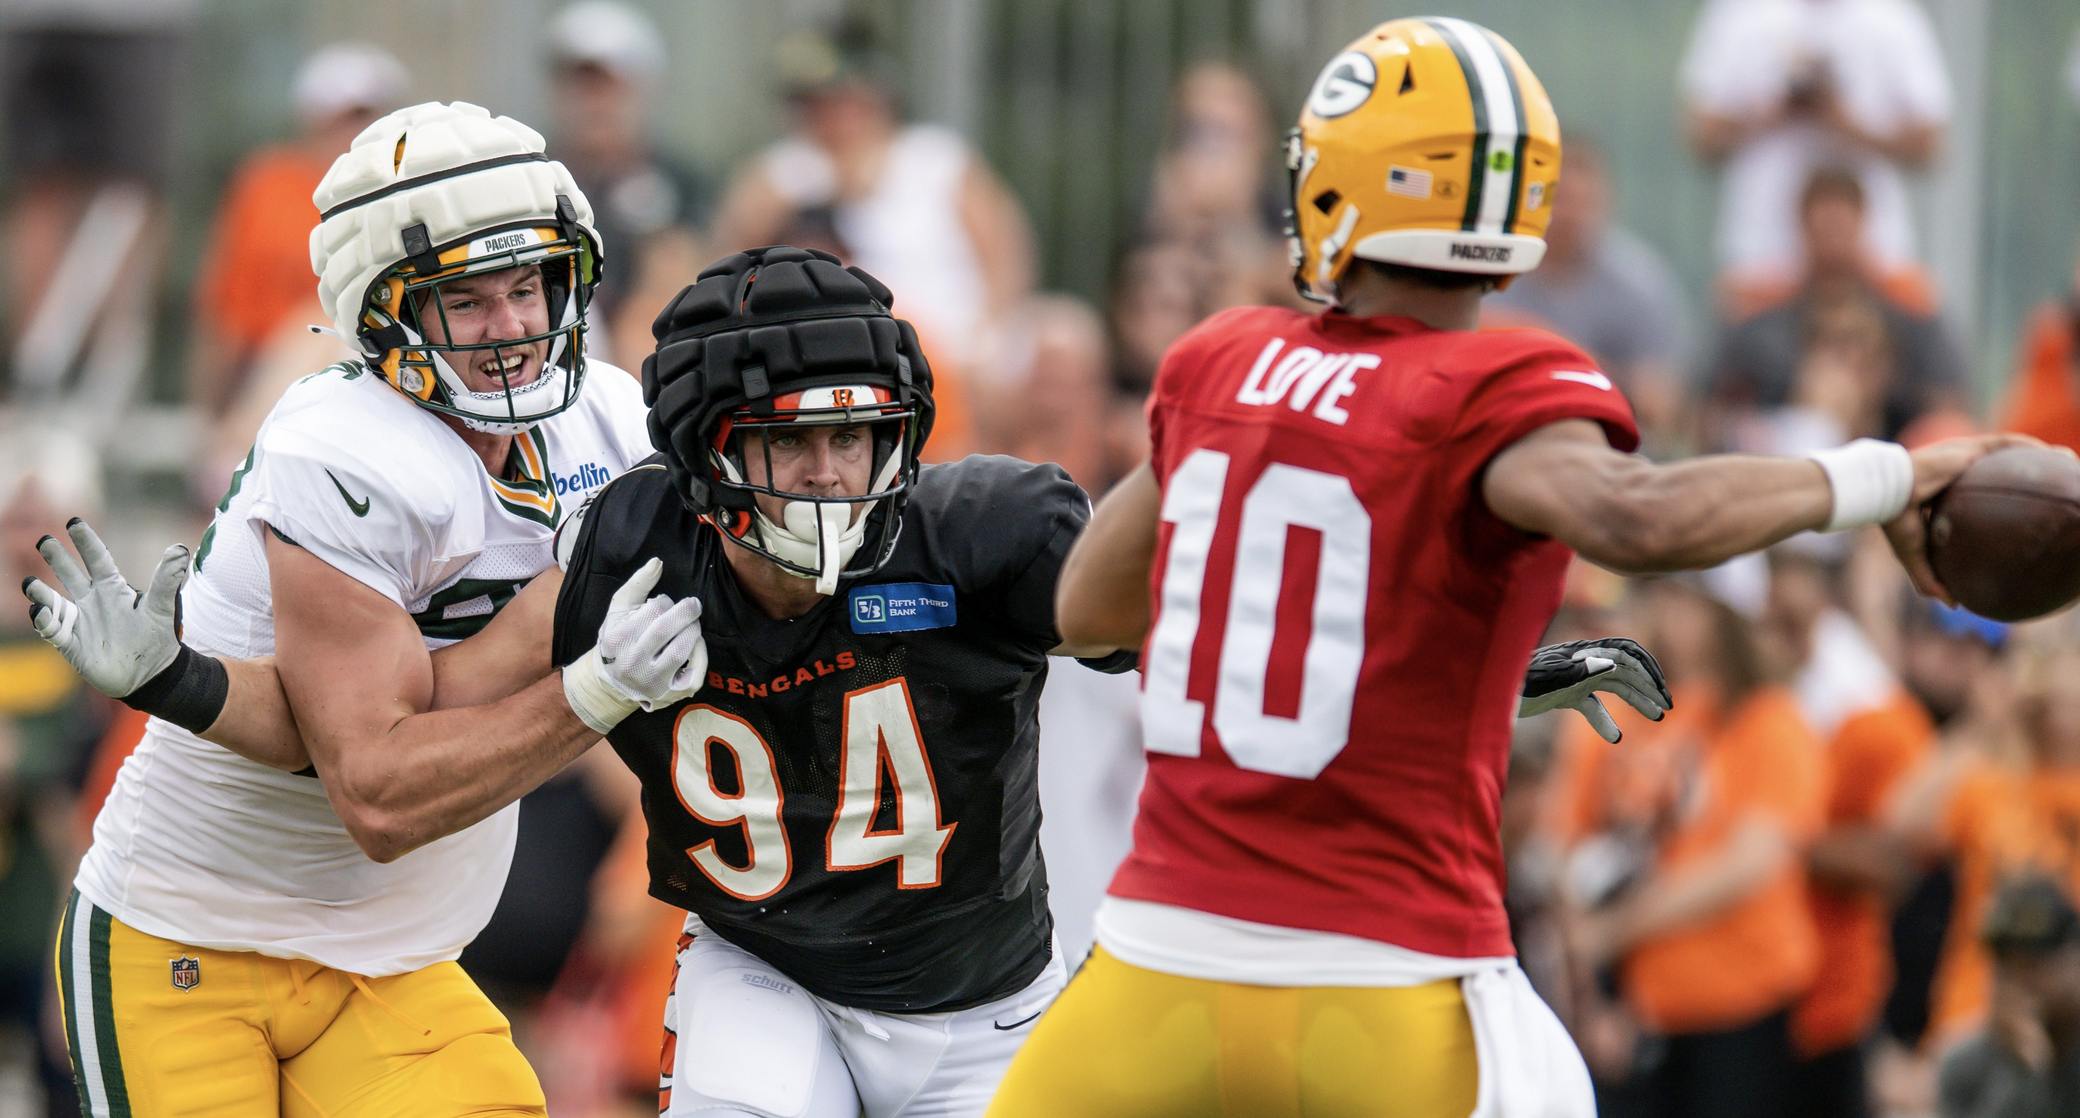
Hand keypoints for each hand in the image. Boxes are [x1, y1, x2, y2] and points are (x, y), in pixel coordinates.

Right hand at [21, 519, 188, 698]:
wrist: (150, 675)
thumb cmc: (156, 638)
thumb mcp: (161, 607)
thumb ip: (166, 580)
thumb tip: (180, 550)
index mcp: (113, 589)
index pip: (98, 559)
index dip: (86, 542)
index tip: (74, 522)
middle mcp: (93, 601)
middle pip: (71, 575)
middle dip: (58, 558)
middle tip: (45, 540)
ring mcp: (80, 621)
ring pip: (54, 602)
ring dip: (41, 593)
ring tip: (29, 583)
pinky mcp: (71, 644)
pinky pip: (52, 630)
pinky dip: (44, 622)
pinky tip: (39, 612)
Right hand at [561, 558, 706, 733]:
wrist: (613, 681)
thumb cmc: (620, 640)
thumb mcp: (619, 610)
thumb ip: (637, 584)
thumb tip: (657, 562)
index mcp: (618, 638)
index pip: (652, 611)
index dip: (665, 602)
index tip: (665, 604)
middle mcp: (632, 663)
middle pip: (666, 630)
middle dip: (686, 612)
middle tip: (693, 606)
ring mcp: (651, 682)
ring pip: (681, 651)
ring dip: (693, 631)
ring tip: (692, 625)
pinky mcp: (670, 694)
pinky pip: (695, 674)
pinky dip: (701, 656)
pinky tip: (696, 645)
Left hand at [1519, 638, 1671, 743]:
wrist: (1484, 692)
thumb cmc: (1513, 683)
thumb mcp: (1545, 678)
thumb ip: (1577, 670)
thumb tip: (1612, 663)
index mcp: (1579, 652)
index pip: (1624, 653)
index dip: (1646, 668)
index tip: (1661, 690)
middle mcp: (1579, 661)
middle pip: (1624, 668)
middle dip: (1648, 685)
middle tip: (1666, 707)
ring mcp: (1572, 677)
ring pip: (1614, 685)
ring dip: (1637, 699)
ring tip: (1658, 716)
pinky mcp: (1563, 693)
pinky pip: (1592, 704)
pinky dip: (1606, 718)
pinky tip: (1616, 737)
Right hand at [1884, 433, 2055, 602]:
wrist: (1886, 492)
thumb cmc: (1896, 522)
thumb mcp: (1913, 556)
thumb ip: (1930, 580)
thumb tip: (1954, 606)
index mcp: (1943, 495)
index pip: (1974, 496)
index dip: (1998, 503)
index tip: (2020, 515)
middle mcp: (1956, 474)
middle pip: (1996, 473)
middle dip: (2023, 476)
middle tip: (2050, 492)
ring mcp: (1963, 459)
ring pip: (2007, 455)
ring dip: (2036, 457)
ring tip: (2067, 464)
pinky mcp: (1968, 449)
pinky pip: (2007, 444)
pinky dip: (2031, 447)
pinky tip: (2057, 455)